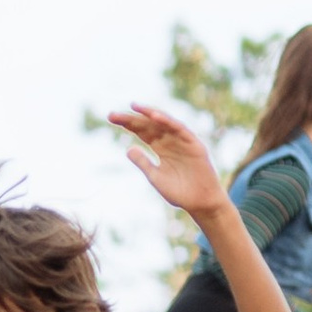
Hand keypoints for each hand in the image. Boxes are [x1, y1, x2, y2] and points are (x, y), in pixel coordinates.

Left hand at [108, 102, 222, 217]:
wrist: (200, 203)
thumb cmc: (179, 192)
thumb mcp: (155, 177)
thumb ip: (143, 163)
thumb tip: (128, 149)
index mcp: (160, 148)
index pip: (141, 132)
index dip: (127, 124)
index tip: (111, 118)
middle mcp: (170, 141)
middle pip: (149, 125)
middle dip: (132, 119)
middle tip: (112, 115)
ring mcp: (182, 141)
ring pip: (164, 123)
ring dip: (149, 114)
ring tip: (134, 107)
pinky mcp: (194, 144)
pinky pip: (180, 129)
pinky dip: (168, 122)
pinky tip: (155, 116)